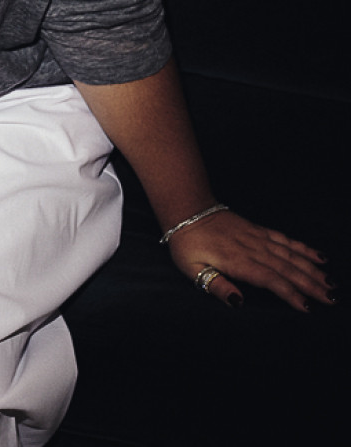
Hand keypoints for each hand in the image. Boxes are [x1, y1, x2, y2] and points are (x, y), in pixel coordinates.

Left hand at [167, 210, 333, 311]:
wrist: (188, 211)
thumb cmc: (187, 244)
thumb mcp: (192, 268)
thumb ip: (216, 285)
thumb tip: (239, 302)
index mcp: (238, 261)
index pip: (270, 280)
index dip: (290, 294)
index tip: (307, 308)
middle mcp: (252, 249)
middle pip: (287, 269)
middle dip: (311, 285)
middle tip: (332, 299)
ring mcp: (258, 238)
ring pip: (290, 255)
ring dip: (312, 269)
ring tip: (331, 283)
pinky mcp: (259, 231)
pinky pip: (285, 240)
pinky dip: (303, 248)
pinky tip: (319, 256)